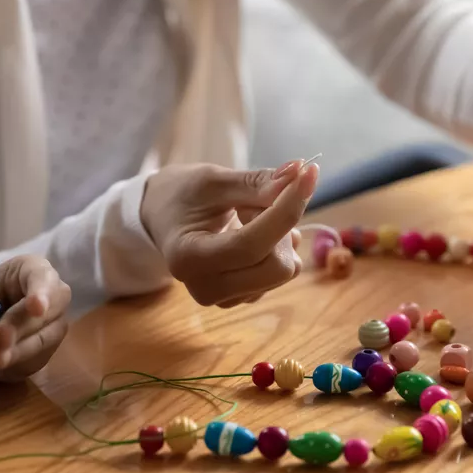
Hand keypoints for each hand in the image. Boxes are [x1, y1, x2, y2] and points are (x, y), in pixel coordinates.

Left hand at [0, 256, 71, 380]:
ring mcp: (53, 325)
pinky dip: (17, 365)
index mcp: (31, 270)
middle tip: (0, 340)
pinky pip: (38, 359)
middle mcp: (51, 296)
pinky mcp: (46, 351)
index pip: (44, 276)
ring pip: (46, 339)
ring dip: (19, 351)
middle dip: (23, 327)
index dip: (42, 291)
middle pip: (51, 311)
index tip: (35, 308)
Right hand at [140, 160, 318, 306]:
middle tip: (259, 200)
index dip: (286, 209)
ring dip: (280, 236)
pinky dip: (277, 248)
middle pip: (276, 267)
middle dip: (282, 227)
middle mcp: (205, 288)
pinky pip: (280, 274)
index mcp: (188, 257)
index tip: (308, 174)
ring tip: (248, 215)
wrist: (164, 218)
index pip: (252, 244)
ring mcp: (224, 298)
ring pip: (284, 270)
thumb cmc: (184, 195)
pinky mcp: (241, 298)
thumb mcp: (214, 180)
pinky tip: (251, 233)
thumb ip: (256, 182)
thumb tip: (297, 173)